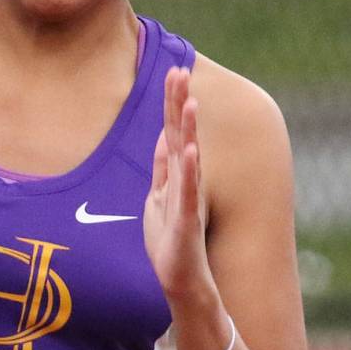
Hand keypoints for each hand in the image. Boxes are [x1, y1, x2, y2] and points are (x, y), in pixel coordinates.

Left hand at [143, 67, 212, 300]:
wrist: (182, 279)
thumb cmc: (170, 240)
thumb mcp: (159, 197)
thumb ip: (162, 169)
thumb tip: (163, 138)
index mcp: (175, 174)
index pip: (172, 130)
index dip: (172, 102)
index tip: (174, 71)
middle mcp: (185, 180)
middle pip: (180, 135)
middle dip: (179, 103)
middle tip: (181, 70)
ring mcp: (187, 198)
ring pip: (188, 157)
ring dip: (189, 129)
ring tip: (190, 101)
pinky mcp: (186, 219)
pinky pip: (188, 190)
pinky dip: (189, 169)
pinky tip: (191, 149)